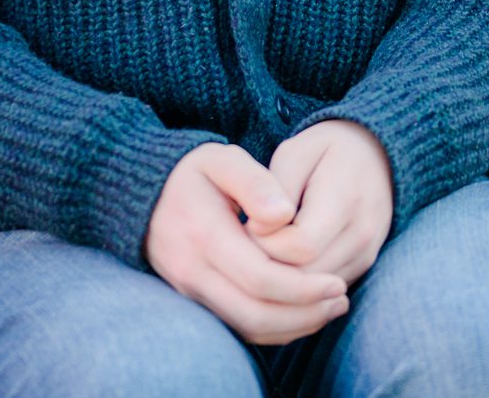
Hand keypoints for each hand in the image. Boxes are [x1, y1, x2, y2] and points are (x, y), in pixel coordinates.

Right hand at [144, 143, 348, 344]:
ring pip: (246, 327)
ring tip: (331, 308)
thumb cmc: (193, 174)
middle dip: (304, 313)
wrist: (147, 197)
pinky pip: (237, 328)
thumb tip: (284, 215)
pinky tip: (304, 313)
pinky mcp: (194, 302)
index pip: (259, 277)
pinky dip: (274, 328)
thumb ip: (254, 182)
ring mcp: (189, 292)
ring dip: (293, 326)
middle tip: (341, 299)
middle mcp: (191, 272)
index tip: (337, 282)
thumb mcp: (222, 160)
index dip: (303, 287)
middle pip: (254, 313)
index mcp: (203, 235)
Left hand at [256, 120, 395, 287]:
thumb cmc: (325, 151)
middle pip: (305, 277)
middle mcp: (362, 233)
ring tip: (266, 248)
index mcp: (345, 199)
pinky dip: (299, 285)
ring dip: (282, 279)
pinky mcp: (363, 266)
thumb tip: (257, 231)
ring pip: (314, 293)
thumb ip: (274, 190)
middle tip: (251, 240)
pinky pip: (324, 293)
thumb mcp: (295, 153)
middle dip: (269, 265)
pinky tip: (284, 259)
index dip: (265, 242)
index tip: (250, 223)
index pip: (299, 247)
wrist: (376, 154)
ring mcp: (366, 254)